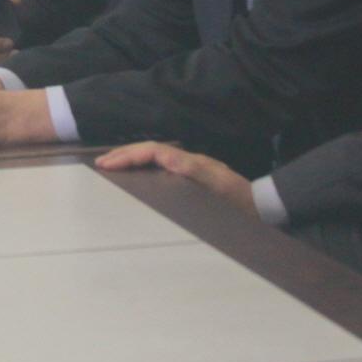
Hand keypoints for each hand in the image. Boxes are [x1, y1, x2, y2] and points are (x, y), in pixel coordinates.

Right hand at [94, 141, 257, 215]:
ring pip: (153, 159)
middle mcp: (187, 163)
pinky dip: (142, 171)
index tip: (106, 165)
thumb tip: (164, 155)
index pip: (152, 151)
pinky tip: (133, 179)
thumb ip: (193, 169)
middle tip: (100, 164)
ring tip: (110, 167)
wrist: (260, 210)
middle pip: (149, 151)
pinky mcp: (190, 183)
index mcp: (190, 162)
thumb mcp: (219, 185)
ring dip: (130, 160)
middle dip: (123, 154)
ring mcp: (189, 172)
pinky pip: (160, 170)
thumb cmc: (239, 202)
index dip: (128, 155)